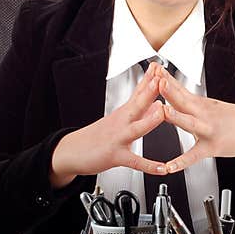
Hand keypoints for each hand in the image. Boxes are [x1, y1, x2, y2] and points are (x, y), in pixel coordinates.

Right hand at [49, 61, 170, 187]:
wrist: (72, 151)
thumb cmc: (98, 135)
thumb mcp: (118, 118)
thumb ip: (136, 107)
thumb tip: (153, 97)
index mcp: (123, 113)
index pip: (137, 92)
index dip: (148, 79)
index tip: (158, 66)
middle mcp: (121, 122)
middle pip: (137, 104)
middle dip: (150, 91)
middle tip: (161, 78)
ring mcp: (118, 138)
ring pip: (136, 129)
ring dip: (149, 120)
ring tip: (162, 112)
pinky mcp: (115, 156)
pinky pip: (134, 161)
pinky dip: (149, 165)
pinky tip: (162, 168)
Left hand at [157, 71, 234, 173]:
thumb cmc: (231, 119)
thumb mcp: (210, 105)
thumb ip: (189, 100)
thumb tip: (172, 90)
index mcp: (200, 104)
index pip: (181, 89)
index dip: (167, 78)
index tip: (154, 68)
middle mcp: (203, 114)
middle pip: (183, 100)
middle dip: (169, 89)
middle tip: (156, 79)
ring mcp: (207, 130)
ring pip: (189, 122)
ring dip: (176, 115)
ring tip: (163, 110)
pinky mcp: (211, 147)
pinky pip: (194, 155)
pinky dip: (181, 162)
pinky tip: (169, 167)